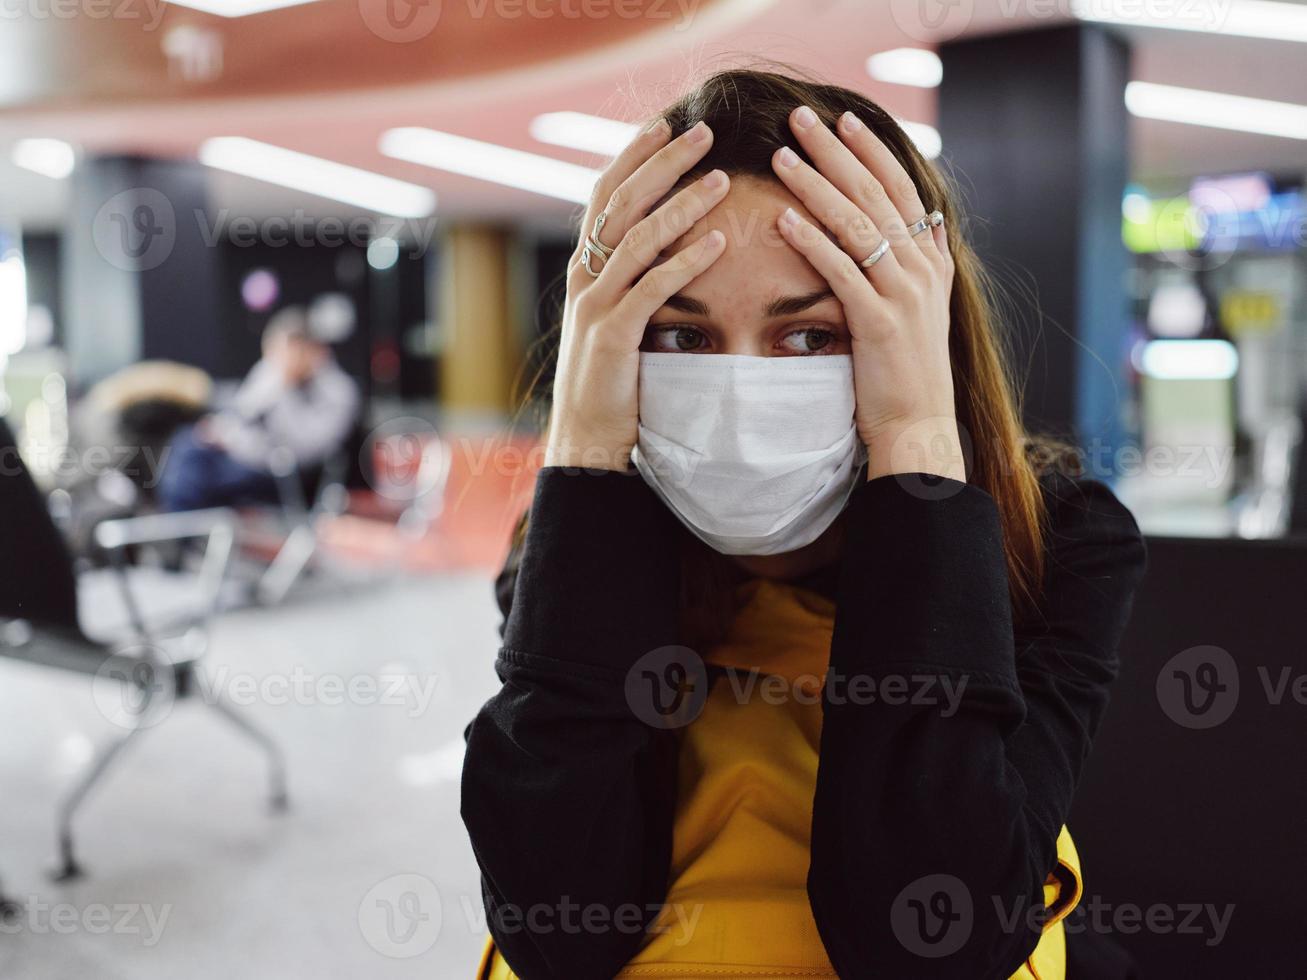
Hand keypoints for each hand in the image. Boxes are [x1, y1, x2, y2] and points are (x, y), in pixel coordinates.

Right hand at [545, 119, 728, 470]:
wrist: (586, 436)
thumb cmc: (612, 378)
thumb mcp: (618, 316)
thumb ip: (633, 277)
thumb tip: (666, 241)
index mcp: (586, 266)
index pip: (607, 192)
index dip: (635, 154)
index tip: (668, 122)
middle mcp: (585, 276)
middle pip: (621, 201)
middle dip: (662, 162)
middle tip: (704, 131)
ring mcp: (596, 305)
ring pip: (637, 238)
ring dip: (682, 205)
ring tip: (721, 178)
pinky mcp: (613, 336)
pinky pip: (653, 288)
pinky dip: (687, 261)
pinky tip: (720, 241)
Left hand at [771, 105, 963, 483]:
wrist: (919, 428)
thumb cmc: (906, 375)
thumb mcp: (921, 312)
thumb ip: (915, 268)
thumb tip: (912, 227)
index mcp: (931, 263)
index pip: (903, 190)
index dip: (873, 153)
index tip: (846, 120)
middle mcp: (922, 271)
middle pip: (875, 195)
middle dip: (836, 153)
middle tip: (802, 118)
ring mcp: (904, 295)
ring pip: (856, 225)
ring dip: (816, 186)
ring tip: (783, 157)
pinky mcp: (879, 323)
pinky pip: (841, 271)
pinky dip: (812, 241)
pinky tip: (785, 218)